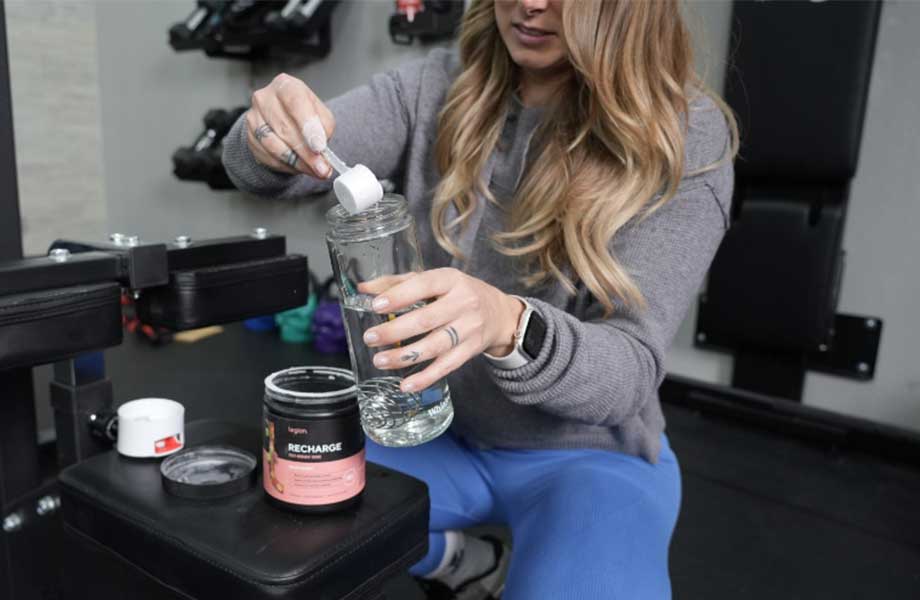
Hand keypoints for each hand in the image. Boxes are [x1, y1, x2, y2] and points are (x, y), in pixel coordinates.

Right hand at [245, 73, 334, 177]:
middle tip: (322, 168)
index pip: (295, 103)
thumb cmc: (304, 114)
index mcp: (286, 86)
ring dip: (296, 162)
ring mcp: (253, 117)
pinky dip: (286, 165)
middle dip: (306, 153)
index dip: (308, 126)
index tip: (319, 146)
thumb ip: (324, 129)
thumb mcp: (321, 114)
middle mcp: (265, 98)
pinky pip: (267, 156)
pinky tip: (298, 166)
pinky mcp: (249, 136)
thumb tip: (321, 150)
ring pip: (274, 145)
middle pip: (285, 128)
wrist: (282, 118)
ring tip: (313, 170)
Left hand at [358, 268, 525, 393]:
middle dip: (395, 330)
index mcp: (451, 280)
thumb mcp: (435, 280)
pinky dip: (426, 378)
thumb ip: (398, 283)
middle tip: (370, 338)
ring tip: (380, 360)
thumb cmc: (458, 293)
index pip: (424, 284)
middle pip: (427, 320)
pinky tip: (406, 385)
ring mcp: (469, 329)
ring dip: (405, 356)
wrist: (499, 313)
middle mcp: (463, 303)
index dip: (400, 296)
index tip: (376, 305)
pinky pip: (446, 366)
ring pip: (435, 346)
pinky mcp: (470, 350)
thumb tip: (363, 289)